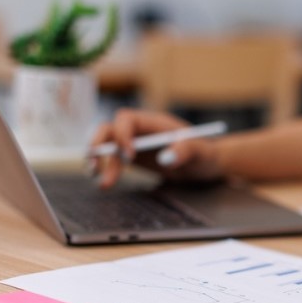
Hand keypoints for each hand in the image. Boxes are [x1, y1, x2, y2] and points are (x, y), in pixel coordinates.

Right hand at [88, 109, 223, 187]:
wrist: (205, 164)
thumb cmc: (205, 153)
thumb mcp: (201, 152)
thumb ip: (186, 151)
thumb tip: (166, 158)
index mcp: (154, 122)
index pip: (127, 119)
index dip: (123, 135)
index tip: (129, 156)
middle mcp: (140, 129)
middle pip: (109, 129)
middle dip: (99, 146)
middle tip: (96, 166)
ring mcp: (134, 143)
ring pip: (107, 145)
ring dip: (99, 161)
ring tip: (100, 181)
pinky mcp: (133, 157)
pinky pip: (113, 159)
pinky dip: (106, 168)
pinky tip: (104, 182)